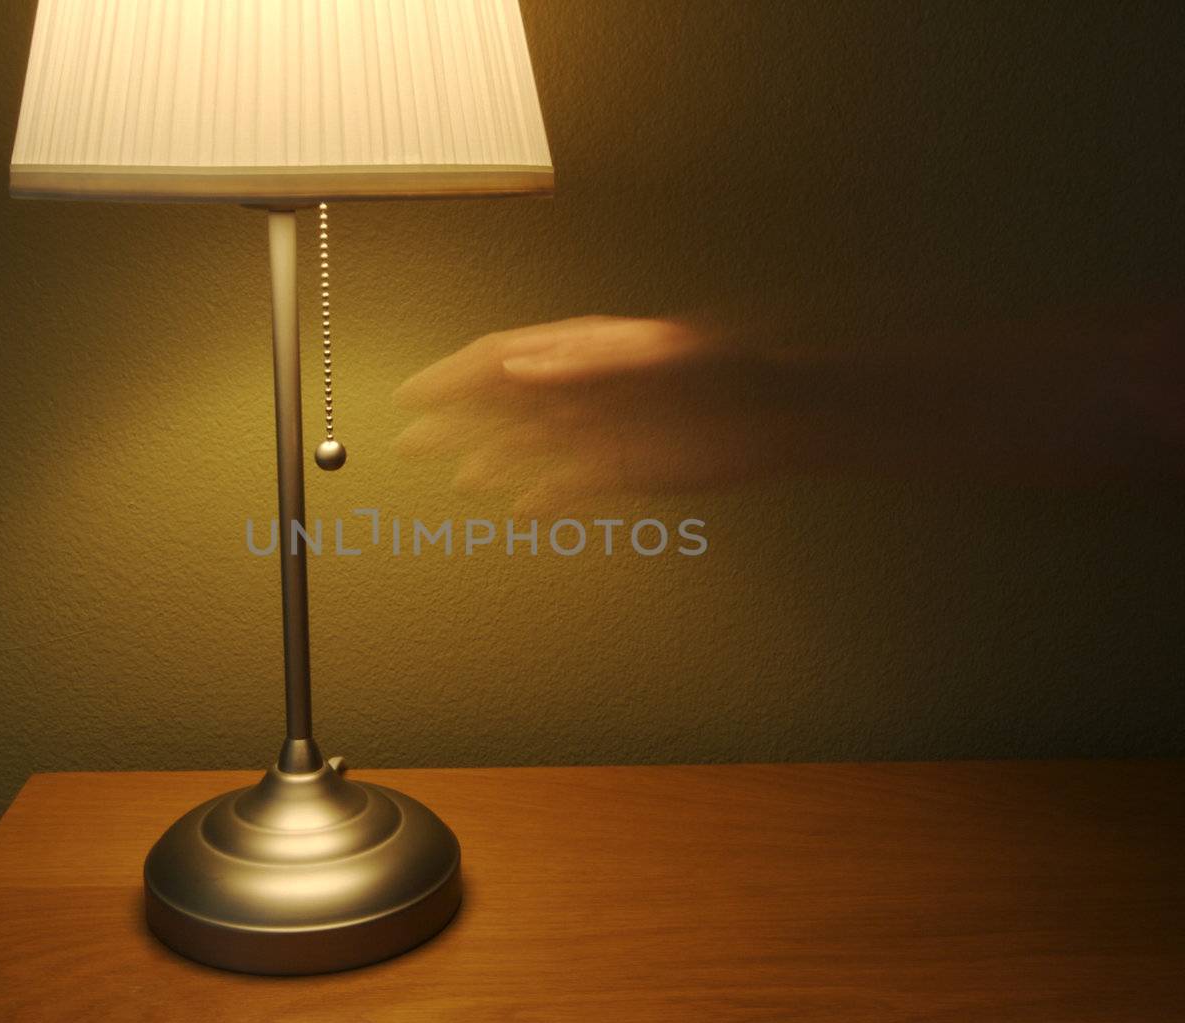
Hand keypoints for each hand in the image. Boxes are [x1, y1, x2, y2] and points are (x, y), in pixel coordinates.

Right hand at [393, 316, 805, 511]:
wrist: (776, 411)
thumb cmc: (722, 366)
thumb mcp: (651, 354)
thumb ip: (581, 361)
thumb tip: (514, 370)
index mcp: (580, 350)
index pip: (499, 360)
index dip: (450, 378)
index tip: (411, 398)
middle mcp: (581, 388)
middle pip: (501, 404)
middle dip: (452, 421)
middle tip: (408, 442)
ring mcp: (599, 428)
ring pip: (528, 446)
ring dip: (489, 461)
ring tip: (458, 481)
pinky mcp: (623, 466)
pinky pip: (568, 484)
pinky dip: (542, 496)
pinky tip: (521, 510)